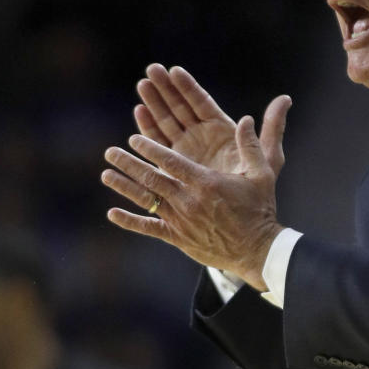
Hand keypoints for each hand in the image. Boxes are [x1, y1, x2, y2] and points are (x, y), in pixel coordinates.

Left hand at [101, 109, 288, 290]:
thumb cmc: (259, 209)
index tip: (134, 138)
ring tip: (106, 174)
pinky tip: (112, 213)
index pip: (171, 162)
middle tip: (111, 151)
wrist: (256, 249)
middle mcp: (188, 200)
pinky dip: (129, 221)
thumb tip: (247, 119)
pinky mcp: (177, 238)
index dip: (151, 149)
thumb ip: (251, 146)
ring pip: (146, 200)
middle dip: (129, 163)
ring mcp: (180, 220)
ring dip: (124, 186)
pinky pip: (149, 228)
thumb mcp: (261, 174)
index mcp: (206, 183)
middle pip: (152, 178)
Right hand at [133, 64, 289, 175]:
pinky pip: (158, 148)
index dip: (188, 87)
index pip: (202, 103)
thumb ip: (274, 127)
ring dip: (153, 105)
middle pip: (180, 108)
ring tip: (142, 86)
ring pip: (166, 124)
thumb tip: (284, 99)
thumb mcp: (268, 158)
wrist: (242, 222)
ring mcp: (186, 152)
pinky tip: (137, 118)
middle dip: (166, 90)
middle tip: (151, 70)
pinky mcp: (174, 168)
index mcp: (221, 131)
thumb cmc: (259, 190)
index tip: (174, 70)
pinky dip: (148, 133)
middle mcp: (201, 138)